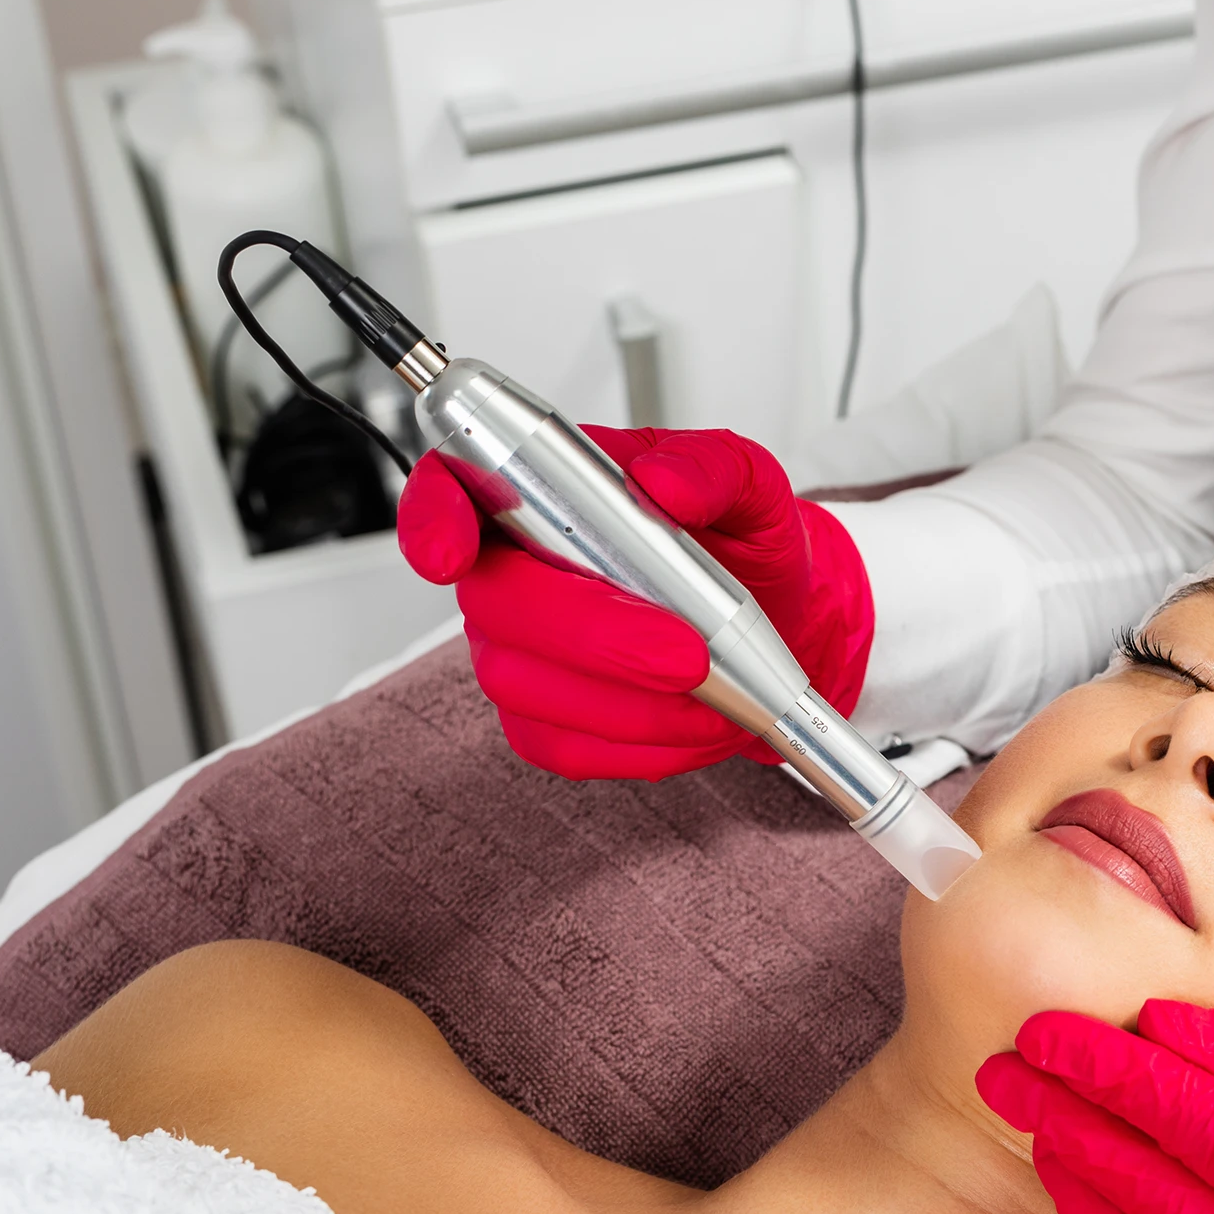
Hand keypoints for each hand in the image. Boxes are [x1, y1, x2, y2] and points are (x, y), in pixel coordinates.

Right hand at [396, 426, 873, 778]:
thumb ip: (710, 467)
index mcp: (540, 490)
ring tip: (716, 693)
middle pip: (496, 606)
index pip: (448, 492)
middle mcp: (512, 571)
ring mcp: (518, 652)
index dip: (432, 521)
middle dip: (593, 635)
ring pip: (528, 688)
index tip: (451, 552)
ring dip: (630, 702)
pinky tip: (694, 725)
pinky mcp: (544, 721)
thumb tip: (664, 484)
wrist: (781, 618)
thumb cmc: (742, 542)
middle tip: (688, 653)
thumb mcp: (749, 483)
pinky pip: (566, 747)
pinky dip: (641, 746)